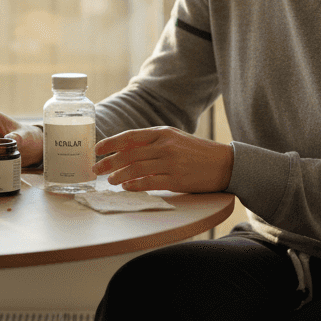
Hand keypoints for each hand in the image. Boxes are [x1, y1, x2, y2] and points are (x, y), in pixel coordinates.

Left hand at [92, 126, 232, 192]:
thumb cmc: (197, 152)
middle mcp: (165, 146)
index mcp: (163, 133)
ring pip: (135, 169)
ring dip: (119, 175)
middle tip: (96, 169)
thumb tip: (127, 151)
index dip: (110, 143)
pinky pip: (149, 183)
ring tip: (110, 181)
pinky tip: (126, 187)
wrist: (224, 163)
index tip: (97, 149)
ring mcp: (170, 163)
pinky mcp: (176, 180)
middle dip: (108, 162)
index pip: (130, 136)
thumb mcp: (175, 138)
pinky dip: (134, 185)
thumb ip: (153, 142)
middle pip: (128, 154)